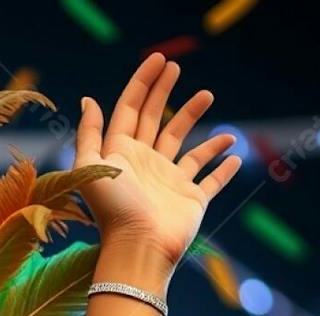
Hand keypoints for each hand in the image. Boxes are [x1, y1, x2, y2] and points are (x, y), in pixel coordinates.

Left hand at [73, 52, 241, 266]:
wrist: (139, 249)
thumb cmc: (113, 211)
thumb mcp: (90, 168)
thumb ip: (88, 134)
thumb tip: (88, 100)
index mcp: (121, 155)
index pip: (131, 111)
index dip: (142, 84)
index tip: (159, 60)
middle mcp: (145, 166)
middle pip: (156, 121)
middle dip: (164, 94)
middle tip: (176, 68)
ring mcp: (169, 183)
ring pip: (185, 145)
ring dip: (194, 120)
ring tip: (207, 95)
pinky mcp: (191, 200)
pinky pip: (211, 181)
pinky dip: (222, 168)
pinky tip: (232, 152)